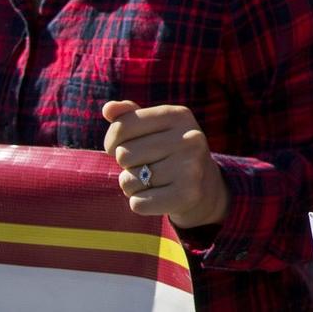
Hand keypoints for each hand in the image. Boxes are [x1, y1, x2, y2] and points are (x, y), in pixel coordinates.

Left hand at [102, 100, 229, 229]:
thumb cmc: (168, 152)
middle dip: (126, 165)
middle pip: (124, 154)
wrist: (205, 186)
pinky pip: (138, 203)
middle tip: (145, 165)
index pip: (121, 127)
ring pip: (129, 181)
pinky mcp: (188, 195)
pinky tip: (157, 196)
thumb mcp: (153, 128)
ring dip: (132, 185)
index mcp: (179, 115)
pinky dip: (139, 203)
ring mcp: (191, 167)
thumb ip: (128, 116)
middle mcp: (190, 138)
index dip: (112, 142)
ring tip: (152, 181)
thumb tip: (108, 108)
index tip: (126, 146)